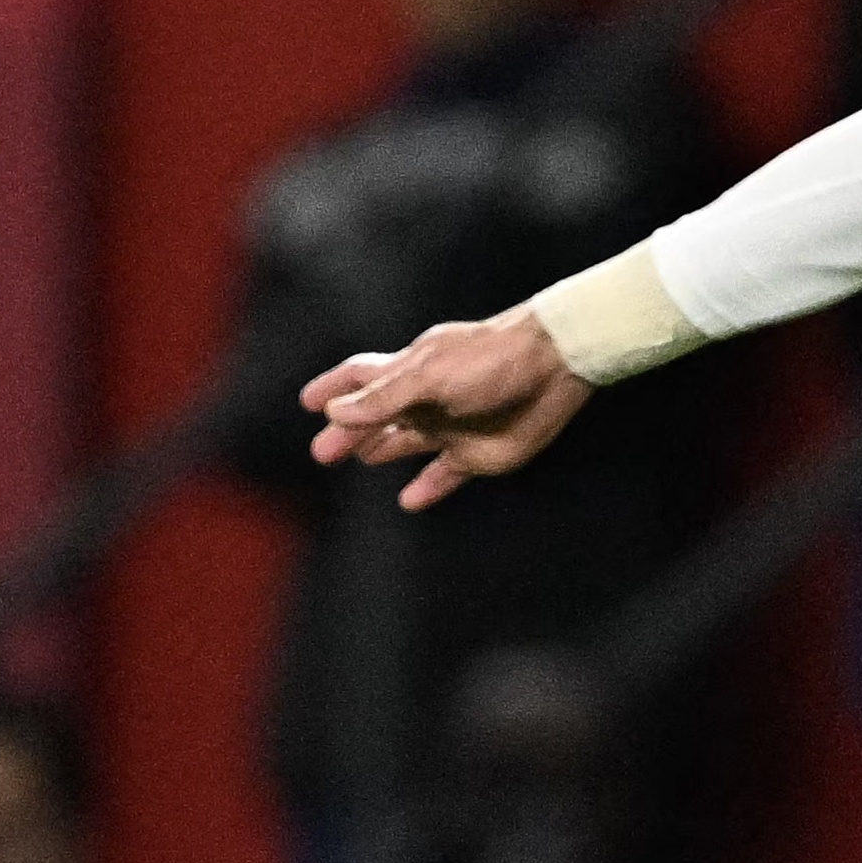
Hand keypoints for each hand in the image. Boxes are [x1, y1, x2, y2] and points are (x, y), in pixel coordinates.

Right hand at [302, 308, 595, 510]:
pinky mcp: (479, 454)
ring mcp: (452, 427)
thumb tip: (334, 413)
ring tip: (361, 457)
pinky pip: (446, 476)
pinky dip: (427, 489)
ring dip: (383, 450)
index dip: (334, 389)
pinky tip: (408, 501)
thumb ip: (383, 397)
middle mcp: (426, 400)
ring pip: (407, 443)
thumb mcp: (428, 375)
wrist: (554, 366)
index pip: (360, 378)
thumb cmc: (488, 361)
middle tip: (322, 452)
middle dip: (349, 432)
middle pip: (377, 418)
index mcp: (409, 371)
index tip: (308, 402)